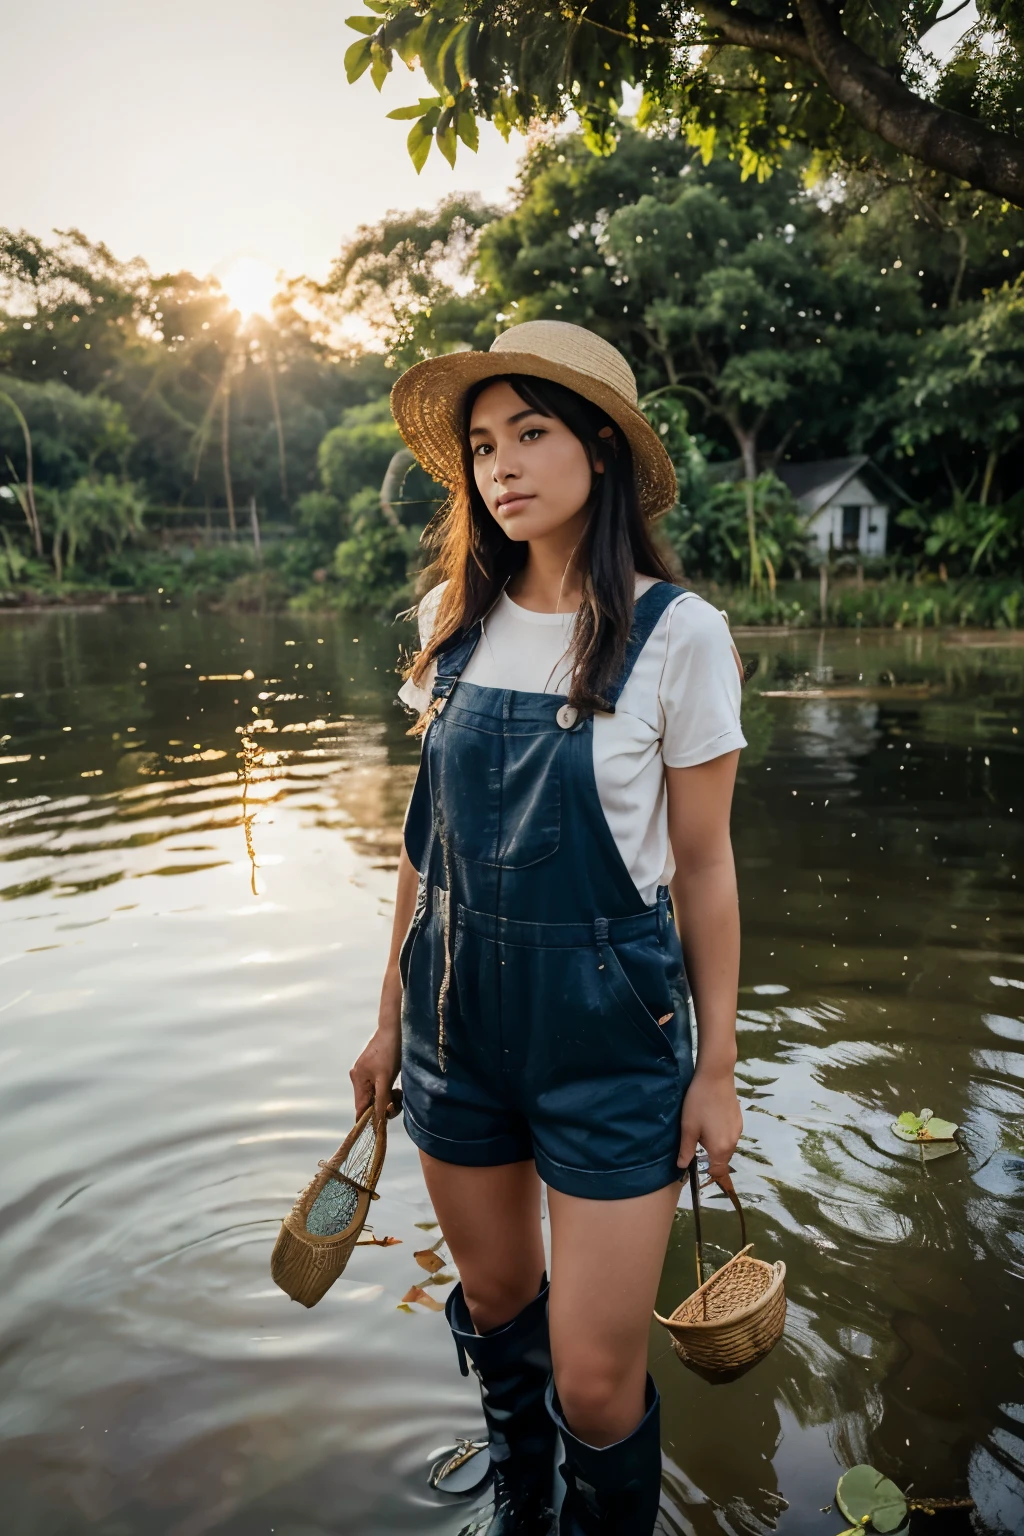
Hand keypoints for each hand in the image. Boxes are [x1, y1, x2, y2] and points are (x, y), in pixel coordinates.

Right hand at [350, 965, 402, 1118]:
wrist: (396, 1028)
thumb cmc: (389, 1051)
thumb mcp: (385, 1079)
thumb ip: (380, 1100)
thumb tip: (377, 1121)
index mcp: (357, 1080)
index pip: (360, 1108)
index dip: (371, 1118)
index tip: (385, 1121)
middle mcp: (359, 1077)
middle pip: (369, 1102)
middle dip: (384, 1105)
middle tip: (398, 1101)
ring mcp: (367, 1073)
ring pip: (376, 1095)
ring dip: (388, 1098)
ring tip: (399, 1093)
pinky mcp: (376, 1069)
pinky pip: (380, 1087)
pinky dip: (389, 1090)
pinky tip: (398, 1087)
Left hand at [677, 1067, 742, 1182]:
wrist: (716, 1076)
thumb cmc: (699, 1103)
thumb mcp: (688, 1127)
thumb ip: (686, 1150)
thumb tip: (682, 1167)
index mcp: (720, 1148)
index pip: (717, 1171)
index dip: (706, 1170)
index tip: (695, 1161)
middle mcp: (733, 1142)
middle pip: (721, 1158)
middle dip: (708, 1154)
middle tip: (694, 1138)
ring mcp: (738, 1130)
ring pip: (725, 1145)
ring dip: (714, 1143)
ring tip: (701, 1126)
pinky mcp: (739, 1120)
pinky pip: (729, 1134)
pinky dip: (721, 1132)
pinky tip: (711, 1117)